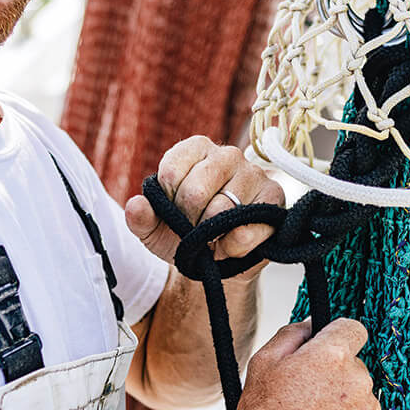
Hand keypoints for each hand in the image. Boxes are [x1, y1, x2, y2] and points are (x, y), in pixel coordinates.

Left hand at [124, 135, 284, 272]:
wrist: (217, 260)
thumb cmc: (184, 234)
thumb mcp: (154, 229)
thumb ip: (140, 217)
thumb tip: (135, 206)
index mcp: (195, 149)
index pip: (170, 172)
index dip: (168, 203)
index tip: (174, 213)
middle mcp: (226, 154)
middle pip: (194, 191)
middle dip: (189, 223)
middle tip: (195, 230)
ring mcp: (254, 174)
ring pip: (221, 210)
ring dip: (210, 237)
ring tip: (213, 237)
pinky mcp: (274, 198)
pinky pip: (246, 229)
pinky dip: (231, 247)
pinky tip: (229, 246)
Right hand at [233, 318, 382, 409]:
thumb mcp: (262, 363)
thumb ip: (292, 334)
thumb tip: (311, 325)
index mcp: (332, 356)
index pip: (353, 329)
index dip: (337, 336)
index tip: (324, 351)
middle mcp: (359, 383)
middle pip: (354, 368)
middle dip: (334, 377)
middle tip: (303, 397)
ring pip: (360, 401)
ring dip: (342, 407)